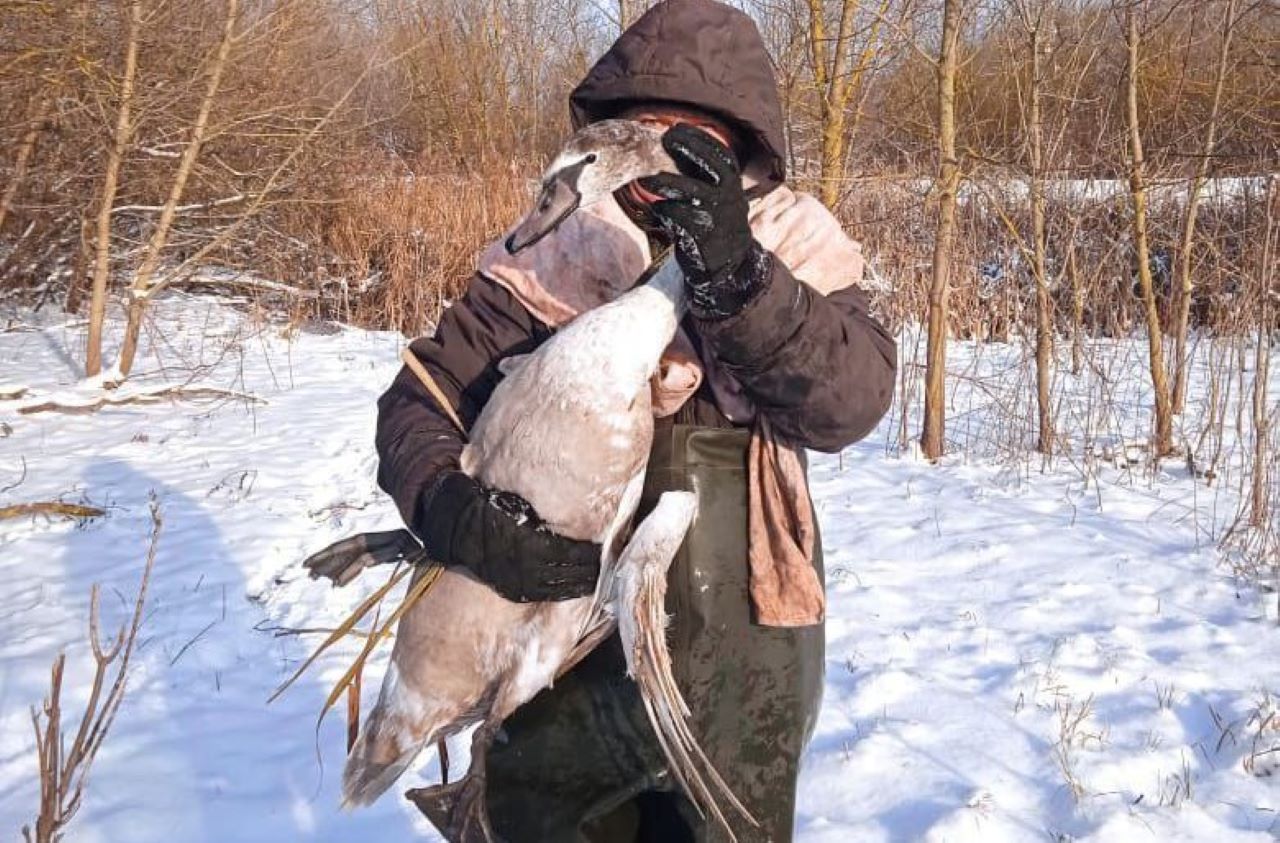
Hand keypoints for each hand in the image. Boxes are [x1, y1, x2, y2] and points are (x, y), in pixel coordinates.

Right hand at [414, 471, 600, 601]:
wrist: (457, 529)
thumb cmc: (490, 508)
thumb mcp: (517, 504)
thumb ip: (543, 511)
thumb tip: (577, 502)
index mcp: (529, 542)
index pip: (571, 552)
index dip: (591, 552)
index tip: (605, 547)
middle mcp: (526, 566)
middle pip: (569, 572)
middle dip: (590, 569)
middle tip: (606, 564)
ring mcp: (519, 581)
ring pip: (559, 587)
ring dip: (580, 583)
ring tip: (596, 578)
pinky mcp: (513, 590)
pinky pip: (544, 595)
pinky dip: (562, 592)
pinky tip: (575, 588)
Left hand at [638, 124, 769, 318]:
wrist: (727, 264)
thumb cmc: (714, 222)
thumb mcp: (716, 196)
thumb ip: (700, 177)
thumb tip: (671, 148)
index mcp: (733, 184)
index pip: (720, 153)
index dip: (699, 138)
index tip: (677, 128)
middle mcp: (729, 196)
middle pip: (710, 164)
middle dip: (687, 148)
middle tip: (665, 140)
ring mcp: (718, 215)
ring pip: (690, 190)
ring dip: (665, 181)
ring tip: (647, 179)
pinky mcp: (704, 234)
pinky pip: (678, 216)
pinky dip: (663, 210)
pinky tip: (656, 209)